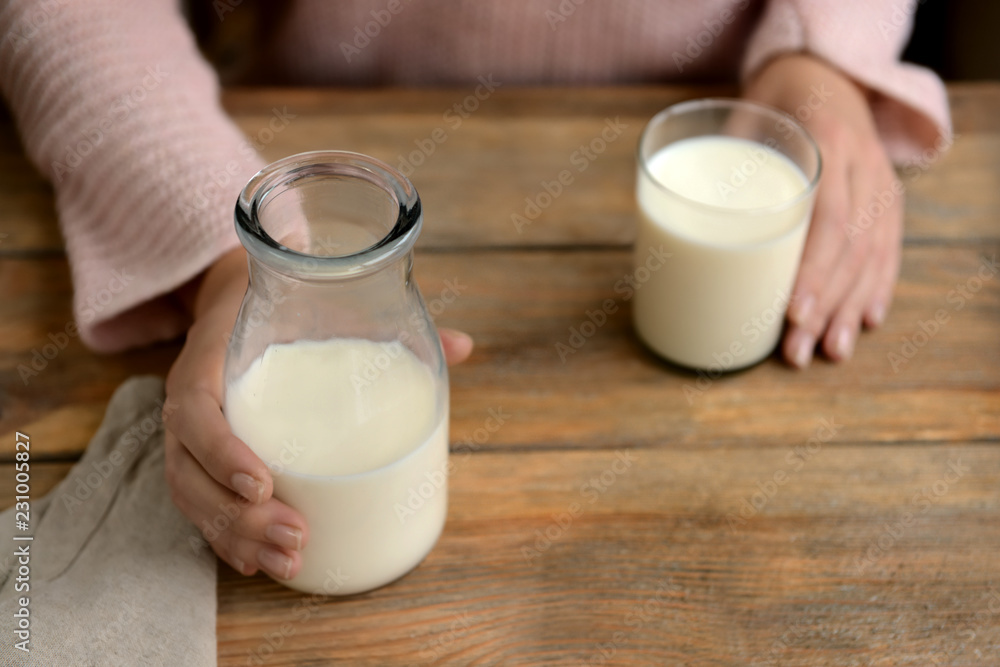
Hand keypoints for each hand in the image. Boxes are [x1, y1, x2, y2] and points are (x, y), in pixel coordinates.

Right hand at [163, 247, 473, 579]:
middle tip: (297, 536)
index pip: (194, 411)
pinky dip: (224, 539)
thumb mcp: (323, 309)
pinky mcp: (199, 462)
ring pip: (192, 499)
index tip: (264, 483)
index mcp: (211, 362)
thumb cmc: (285, 314)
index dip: (222, 451)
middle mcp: (192, 404)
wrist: (232, 306)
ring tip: (288, 560)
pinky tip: (256, 563)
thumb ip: (386, 326)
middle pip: (190, 472)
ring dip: (235, 537)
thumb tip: (465, 346)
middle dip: (239, 516)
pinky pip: (198, 507)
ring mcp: (189, 437)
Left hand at [743, 53, 902, 366]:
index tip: (791, 311)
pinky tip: (866, 323)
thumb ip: (722, 162)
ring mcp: (881, 183)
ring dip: (850, 310)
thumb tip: (677, 217)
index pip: (828, 219)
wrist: (827, 72)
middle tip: (797, 349)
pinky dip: (878, 288)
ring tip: (830, 352)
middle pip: (850, 249)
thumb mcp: (745, 115)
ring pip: (874, 256)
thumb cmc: (774, 99)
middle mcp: (863, 165)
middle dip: (824, 306)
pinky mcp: (888, 200)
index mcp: (828, 140)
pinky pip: (890, 250)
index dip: (812, 270)